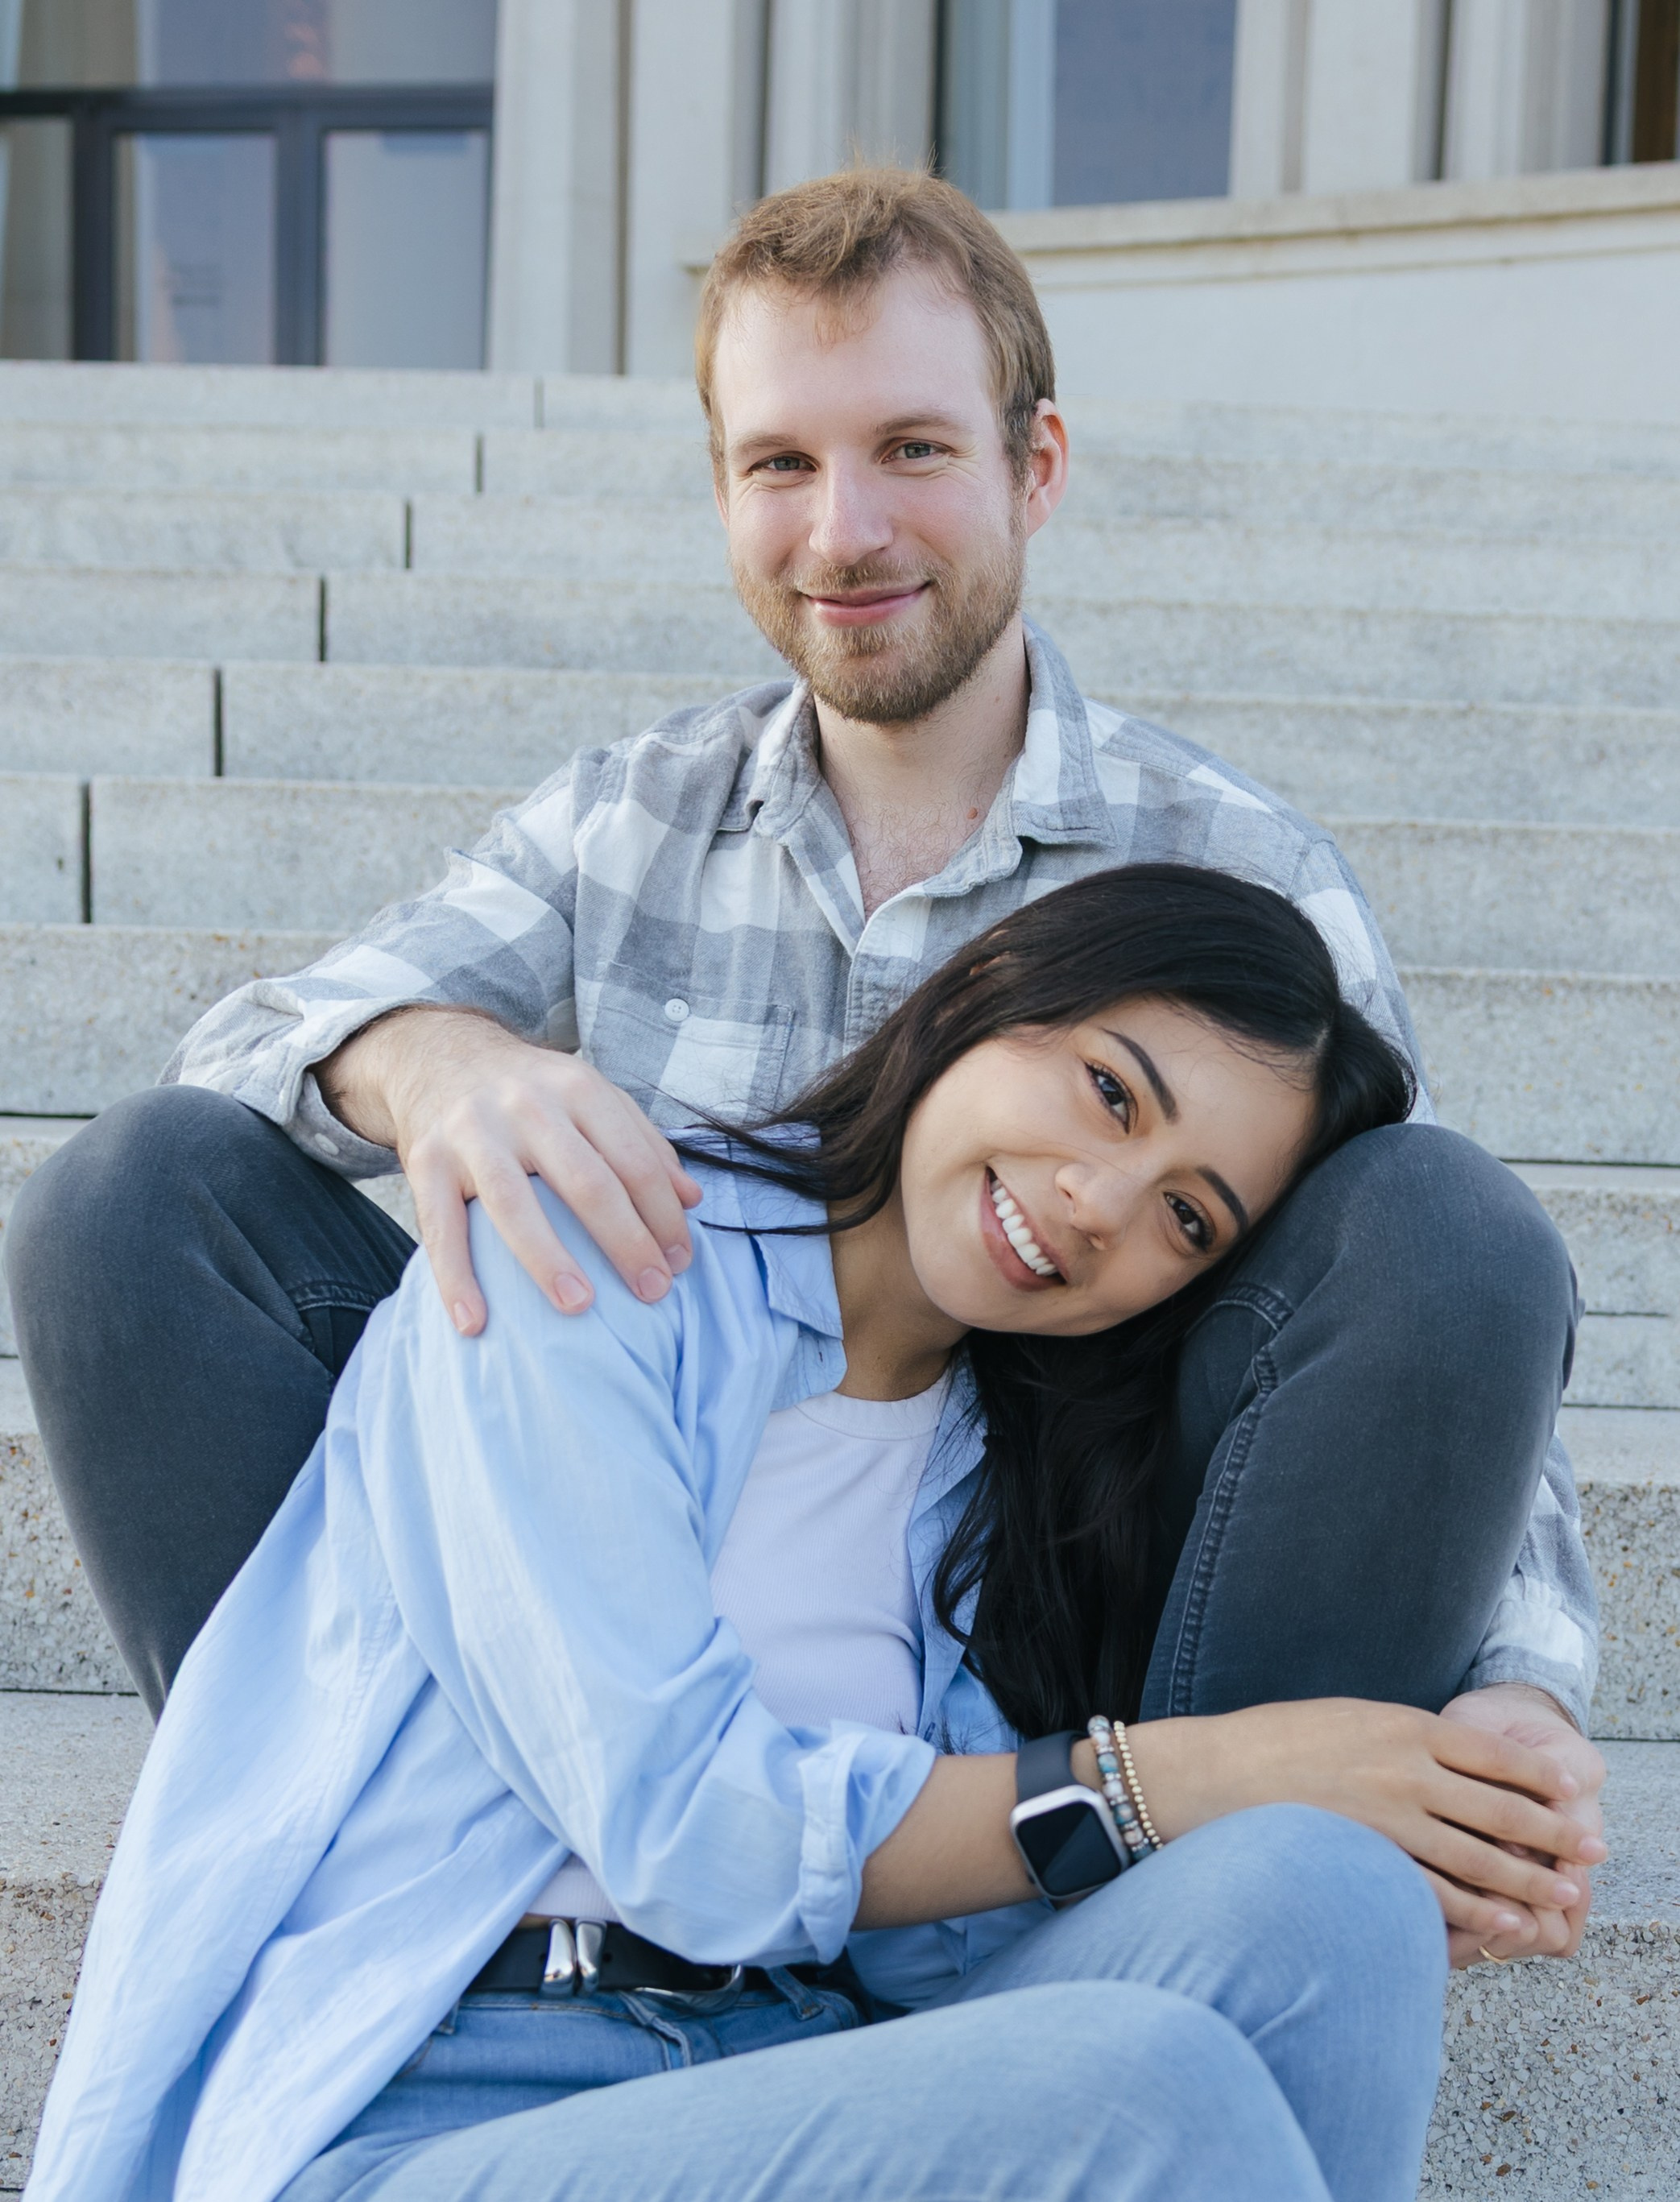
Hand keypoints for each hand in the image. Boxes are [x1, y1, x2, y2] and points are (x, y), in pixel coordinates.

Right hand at [317, 1007, 701, 1330]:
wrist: (439, 1056)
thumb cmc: (530, 1091)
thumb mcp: (590, 1097)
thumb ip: (642, 1143)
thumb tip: (693, 1199)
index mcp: (577, 1089)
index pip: (633, 1158)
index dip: (663, 1213)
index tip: (681, 1262)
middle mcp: (526, 1106)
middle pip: (585, 1181)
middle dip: (625, 1240)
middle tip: (652, 1290)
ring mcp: (472, 1133)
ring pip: (513, 1203)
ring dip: (547, 1260)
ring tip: (579, 1307)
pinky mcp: (425, 1161)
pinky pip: (441, 1227)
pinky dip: (456, 1278)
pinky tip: (474, 1322)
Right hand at [1128, 1698, 1606, 1955]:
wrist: (1211, 1773)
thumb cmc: (1276, 1742)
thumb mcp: (1348, 1718)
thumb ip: (1402, 1737)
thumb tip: (1449, 1754)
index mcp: (1402, 1726)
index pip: (1492, 1751)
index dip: (1540, 1774)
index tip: (1574, 1789)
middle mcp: (1404, 1770)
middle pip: (1499, 1806)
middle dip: (1553, 1831)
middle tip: (1593, 1849)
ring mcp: (1387, 1819)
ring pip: (1477, 1855)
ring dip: (1528, 1878)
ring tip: (1565, 1895)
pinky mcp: (1367, 1860)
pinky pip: (1434, 1891)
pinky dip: (1476, 1909)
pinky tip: (1505, 1922)